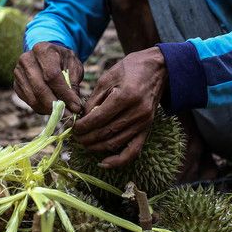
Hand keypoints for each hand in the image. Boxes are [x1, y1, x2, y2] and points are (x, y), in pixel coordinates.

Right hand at [13, 42, 83, 113]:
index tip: (76, 107)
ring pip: (33, 98)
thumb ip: (74, 82)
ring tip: (63, 114)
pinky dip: (42, 109)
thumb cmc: (63, 60)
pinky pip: (29, 102)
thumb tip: (74, 105)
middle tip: (69, 116)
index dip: (64, 93)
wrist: (47, 56)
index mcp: (42, 50)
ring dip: (49, 110)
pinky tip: (53, 109)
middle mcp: (26, 60)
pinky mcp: (16, 85)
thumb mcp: (73, 65)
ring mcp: (18, 73)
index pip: (52, 76)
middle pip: (40, 88)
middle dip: (56, 105)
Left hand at [72, 47, 166, 168]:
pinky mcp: (147, 128)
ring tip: (84, 144)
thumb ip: (94, 99)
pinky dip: (118, 160)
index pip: (98, 119)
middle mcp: (137, 112)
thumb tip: (83, 119)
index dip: (83, 126)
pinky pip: (133, 151)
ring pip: (116, 143)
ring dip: (97, 147)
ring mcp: (144, 122)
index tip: (73, 128)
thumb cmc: (131, 68)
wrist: (158, 68)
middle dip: (87, 138)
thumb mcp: (108, 77)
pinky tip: (104, 163)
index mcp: (126, 96)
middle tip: (75, 138)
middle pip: (106, 133)